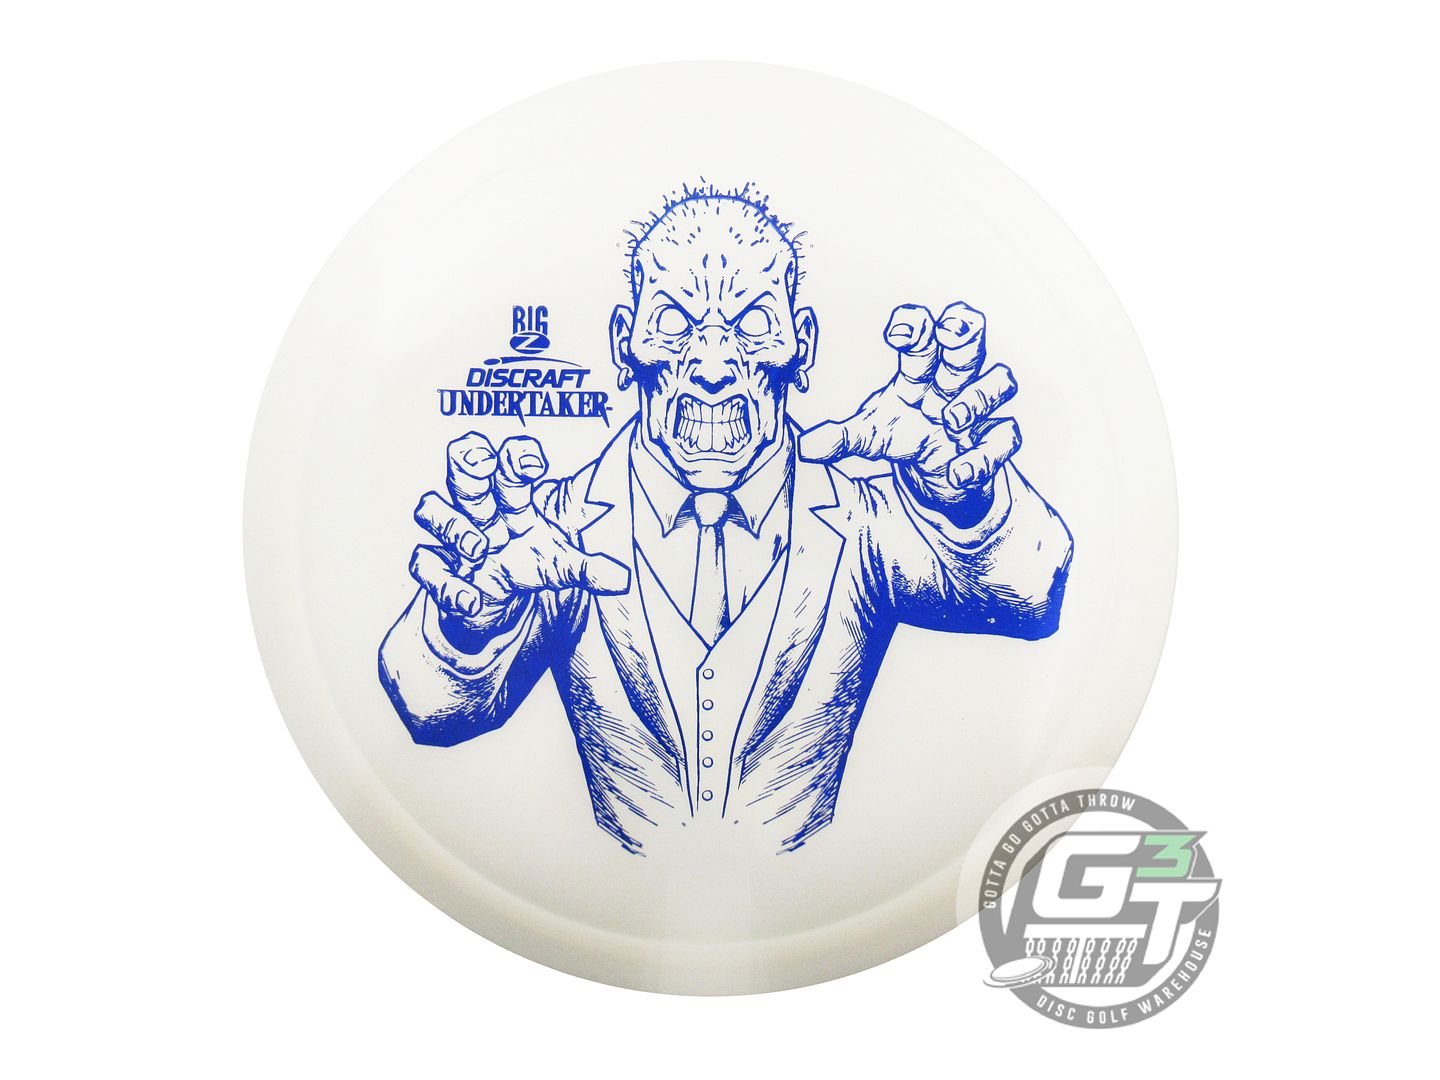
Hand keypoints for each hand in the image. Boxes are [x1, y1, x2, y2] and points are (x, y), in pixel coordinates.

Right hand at [408, 433, 629, 640]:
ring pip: (433, 510)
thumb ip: (587, 569)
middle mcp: (477, 511)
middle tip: (485, 465)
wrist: (491, 607)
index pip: (508, 461)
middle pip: (463, 471)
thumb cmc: (526, 566)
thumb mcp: (560, 566)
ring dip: (454, 526)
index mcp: (511, 500)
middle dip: (470, 462)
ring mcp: (451, 539)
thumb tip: (621, 580)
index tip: (536, 466)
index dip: (517, 456)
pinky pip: (427, 568)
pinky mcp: (436, 571)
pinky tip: (470, 601)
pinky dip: (447, 585)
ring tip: (479, 548)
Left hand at [798, 300, 1020, 520]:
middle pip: (968, 344)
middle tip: (950, 332)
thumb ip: (841, 439)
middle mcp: (954, 384)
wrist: (939, 481)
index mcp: (920, 374)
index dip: (915, 326)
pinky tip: (958, 472)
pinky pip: (1003, 440)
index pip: (922, 336)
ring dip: (977, 397)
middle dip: (963, 332)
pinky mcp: (993, 444)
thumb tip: (806, 447)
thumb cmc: (906, 440)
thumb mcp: (869, 438)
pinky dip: (982, 457)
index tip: (895, 334)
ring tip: (952, 418)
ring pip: (998, 382)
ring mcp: (979, 412)